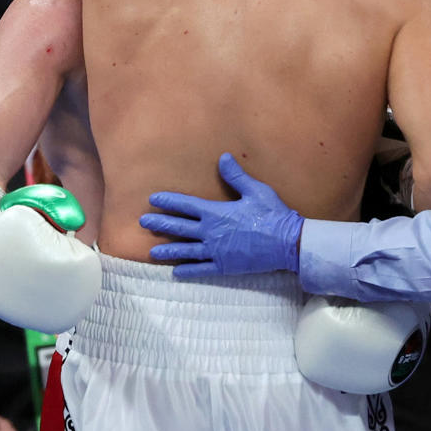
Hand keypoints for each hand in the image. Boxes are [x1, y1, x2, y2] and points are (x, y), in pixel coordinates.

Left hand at [141, 153, 304, 277]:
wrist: (287, 243)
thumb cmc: (272, 214)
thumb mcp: (256, 190)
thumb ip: (236, 176)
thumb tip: (223, 158)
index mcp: (217, 212)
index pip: (186, 205)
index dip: (169, 201)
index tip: (154, 199)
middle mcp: (211, 232)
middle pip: (179, 227)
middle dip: (160, 223)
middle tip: (143, 222)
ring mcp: (216, 251)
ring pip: (185, 251)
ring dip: (168, 251)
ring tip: (152, 253)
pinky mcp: (224, 266)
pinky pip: (201, 269)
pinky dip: (188, 271)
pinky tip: (176, 272)